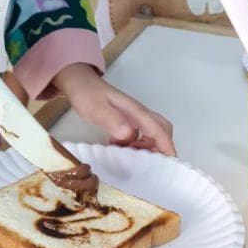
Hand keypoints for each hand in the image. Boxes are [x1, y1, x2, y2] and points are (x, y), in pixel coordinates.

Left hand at [53, 64, 175, 155]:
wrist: (78, 82)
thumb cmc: (86, 95)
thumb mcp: (96, 109)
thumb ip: (113, 120)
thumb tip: (129, 135)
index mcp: (136, 112)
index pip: (159, 130)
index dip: (167, 148)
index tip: (170, 166)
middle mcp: (138, 113)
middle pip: (161, 130)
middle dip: (161, 147)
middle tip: (149, 164)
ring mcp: (132, 115)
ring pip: (151, 132)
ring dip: (146, 147)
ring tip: (131, 158)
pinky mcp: (125, 119)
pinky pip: (137, 133)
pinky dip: (134, 144)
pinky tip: (120, 148)